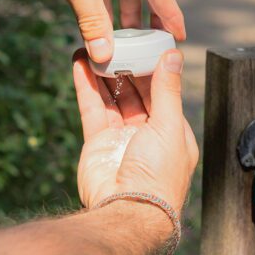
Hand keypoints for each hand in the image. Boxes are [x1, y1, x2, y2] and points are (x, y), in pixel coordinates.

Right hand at [72, 48, 197, 213]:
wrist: (127, 211)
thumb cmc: (158, 174)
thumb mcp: (169, 126)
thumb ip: (168, 90)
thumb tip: (174, 56)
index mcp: (172, 132)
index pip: (162, 92)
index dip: (151, 68)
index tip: (142, 44)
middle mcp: (147, 133)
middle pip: (135, 93)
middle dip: (125, 68)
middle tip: (116, 43)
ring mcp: (121, 138)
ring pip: (111, 99)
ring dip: (103, 74)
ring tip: (94, 48)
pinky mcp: (98, 143)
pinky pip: (93, 109)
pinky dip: (86, 87)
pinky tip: (80, 65)